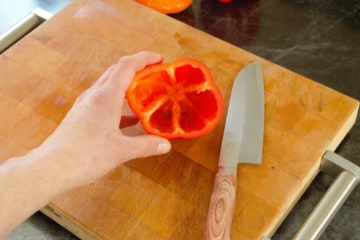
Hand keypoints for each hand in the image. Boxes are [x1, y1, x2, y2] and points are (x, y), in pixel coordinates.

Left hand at [36, 51, 170, 187]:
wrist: (51, 168)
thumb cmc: (84, 156)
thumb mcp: (121, 151)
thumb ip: (146, 146)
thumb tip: (166, 144)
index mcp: (105, 97)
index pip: (126, 66)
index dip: (144, 59)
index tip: (160, 59)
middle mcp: (94, 96)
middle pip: (117, 71)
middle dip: (137, 68)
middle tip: (155, 74)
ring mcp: (86, 105)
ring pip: (109, 85)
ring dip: (127, 84)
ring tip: (145, 92)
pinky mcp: (82, 115)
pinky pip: (104, 101)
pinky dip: (119, 102)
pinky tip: (130, 117)